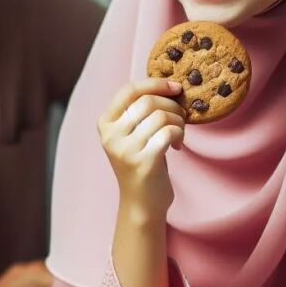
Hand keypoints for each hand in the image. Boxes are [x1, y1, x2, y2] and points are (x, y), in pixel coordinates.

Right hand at [98, 78, 184, 218]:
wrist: (141, 202)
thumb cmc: (141, 162)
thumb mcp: (132, 134)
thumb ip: (139, 111)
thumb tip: (169, 84)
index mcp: (105, 123)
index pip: (129, 90)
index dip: (155, 83)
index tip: (176, 88)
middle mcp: (111, 136)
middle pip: (148, 101)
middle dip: (172, 106)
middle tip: (181, 119)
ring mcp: (125, 150)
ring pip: (161, 116)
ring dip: (179, 122)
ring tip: (178, 135)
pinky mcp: (142, 162)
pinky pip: (169, 133)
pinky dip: (179, 135)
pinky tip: (177, 146)